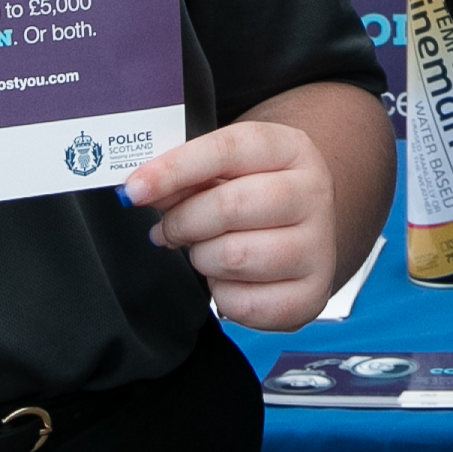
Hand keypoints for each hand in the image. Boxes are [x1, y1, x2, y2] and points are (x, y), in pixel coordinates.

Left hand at [124, 120, 342, 328]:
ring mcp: (318, 246)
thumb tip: (140, 189)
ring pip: (233, 256)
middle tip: (167, 230)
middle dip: (182, 222)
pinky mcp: (311, 294)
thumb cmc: (254, 195)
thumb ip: (185, 176)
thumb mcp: (226, 172)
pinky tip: (230, 279)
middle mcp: (314, 193)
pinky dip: (221, 295)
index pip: (227, 151)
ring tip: (207, 250)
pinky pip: (242, 302)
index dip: (174, 169)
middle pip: (229, 206)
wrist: (303, 232)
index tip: (134, 189)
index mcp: (292, 149)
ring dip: (203, 258)